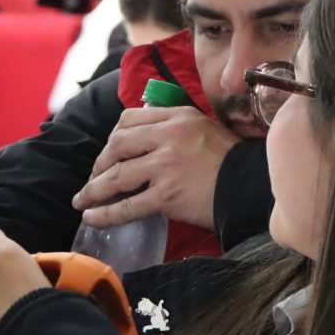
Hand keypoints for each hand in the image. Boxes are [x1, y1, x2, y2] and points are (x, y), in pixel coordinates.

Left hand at [72, 106, 238, 229]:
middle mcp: (168, 136)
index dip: (112, 137)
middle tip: (93, 179)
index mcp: (177, 117)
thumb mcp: (204, 127)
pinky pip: (128, 205)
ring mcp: (166, 166)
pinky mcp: (168, 195)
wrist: (252, 186)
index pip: (129, 119)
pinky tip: (93, 218)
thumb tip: (142, 136)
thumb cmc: (230, 160)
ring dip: (93, 190)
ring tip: (82, 201)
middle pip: (117, 145)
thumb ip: (174, 127)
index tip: (108, 153)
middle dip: (99, 164)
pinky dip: (106, 213)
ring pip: (117, 176)